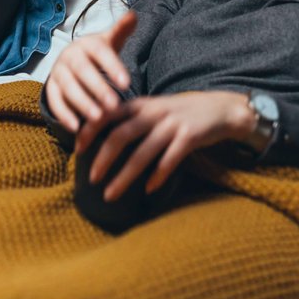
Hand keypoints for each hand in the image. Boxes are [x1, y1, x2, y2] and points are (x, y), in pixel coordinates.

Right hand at [44, 12, 136, 133]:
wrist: (73, 60)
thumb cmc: (98, 53)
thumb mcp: (110, 41)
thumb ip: (122, 30)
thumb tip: (133, 15)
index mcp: (87, 43)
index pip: (100, 53)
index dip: (113, 67)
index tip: (127, 83)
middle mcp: (69, 55)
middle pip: (83, 71)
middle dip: (98, 88)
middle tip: (114, 105)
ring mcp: (58, 72)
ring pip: (68, 88)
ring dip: (82, 103)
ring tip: (98, 118)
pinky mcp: (50, 87)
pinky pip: (55, 101)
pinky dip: (64, 114)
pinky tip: (77, 127)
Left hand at [86, 91, 254, 201]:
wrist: (221, 109)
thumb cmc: (182, 112)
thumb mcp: (155, 108)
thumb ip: (132, 118)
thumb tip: (102, 137)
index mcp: (142, 104)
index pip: (109, 114)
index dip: (90, 130)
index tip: (77, 149)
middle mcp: (154, 112)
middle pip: (121, 136)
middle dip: (103, 159)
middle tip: (91, 180)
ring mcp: (172, 124)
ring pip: (142, 153)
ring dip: (124, 176)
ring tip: (110, 195)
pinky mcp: (190, 137)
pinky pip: (170, 160)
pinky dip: (158, 176)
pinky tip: (148, 191)